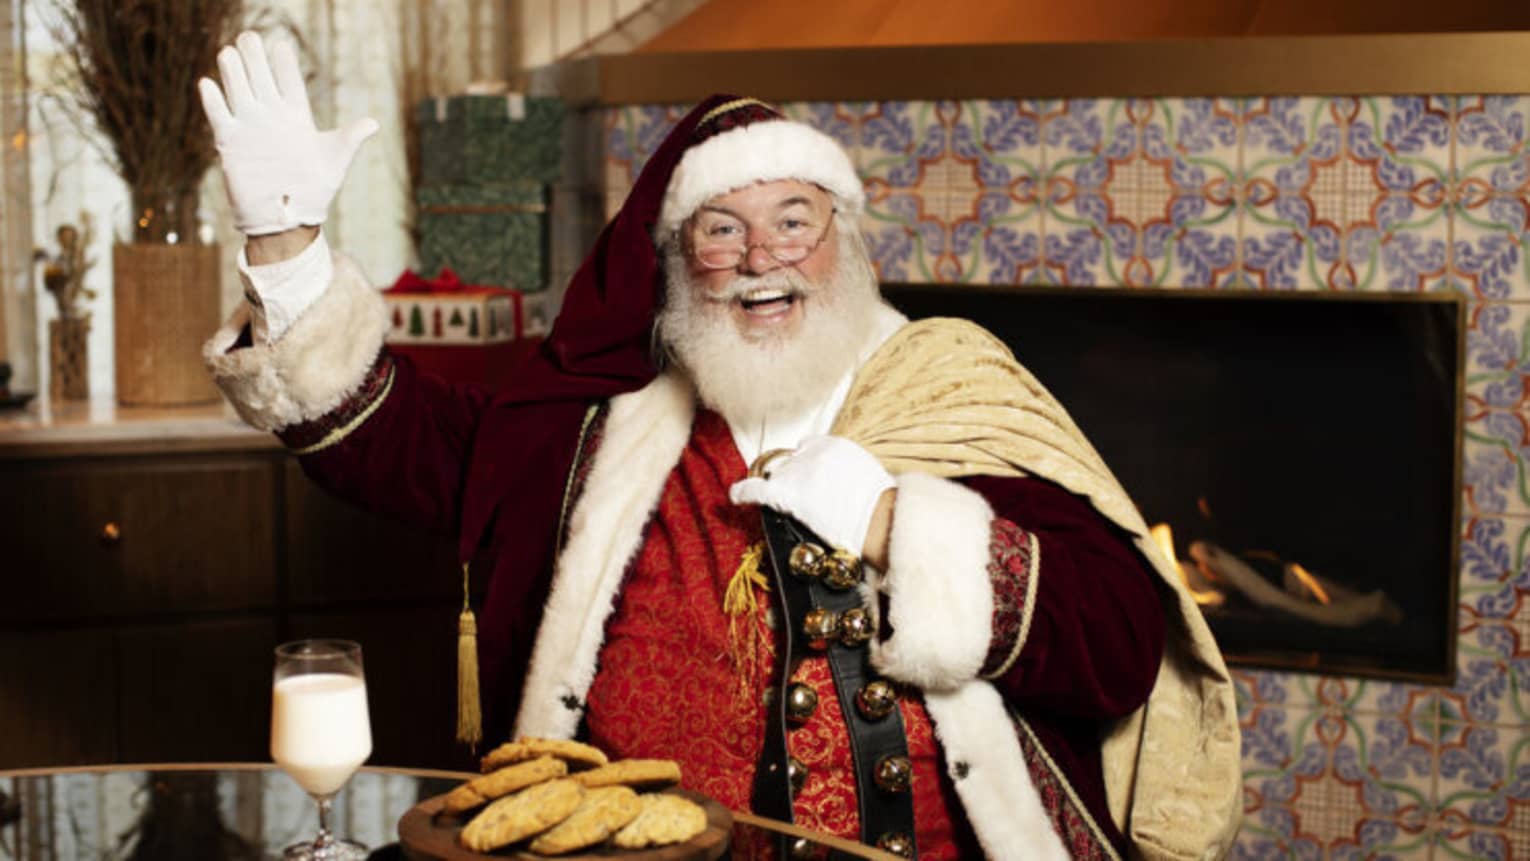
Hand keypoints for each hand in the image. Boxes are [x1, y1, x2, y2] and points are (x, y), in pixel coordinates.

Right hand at [198, 31, 378, 235]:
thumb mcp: (335, 162)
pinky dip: (213, 102)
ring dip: (233, 73)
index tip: (280, 46)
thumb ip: (349, 139)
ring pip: (238, 92)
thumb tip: (373, 123)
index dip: (284, 65)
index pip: (289, 83)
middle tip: (249, 37)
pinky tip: (208, 84)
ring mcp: (249, 128)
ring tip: (229, 53)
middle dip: (255, 59)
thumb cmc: (315, 191)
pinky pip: (219, 117)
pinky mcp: (230, 143)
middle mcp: (271, 117)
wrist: (288, 220)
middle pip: (260, 79)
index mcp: (297, 117)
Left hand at [729, 435, 894, 556]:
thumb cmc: (882, 506)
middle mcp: (812, 452)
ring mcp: (797, 471)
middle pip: (792, 462)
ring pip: (778, 477)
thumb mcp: (869, 474)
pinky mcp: (786, 493)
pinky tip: (734, 496)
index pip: (809, 447)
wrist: (880, 520)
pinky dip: (743, 492)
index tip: (808, 476)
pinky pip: (756, 488)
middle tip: (808, 499)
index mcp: (835, 444)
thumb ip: (848, 470)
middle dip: (795, 477)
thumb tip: (841, 483)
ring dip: (782, 490)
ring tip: (790, 505)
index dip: (806, 464)